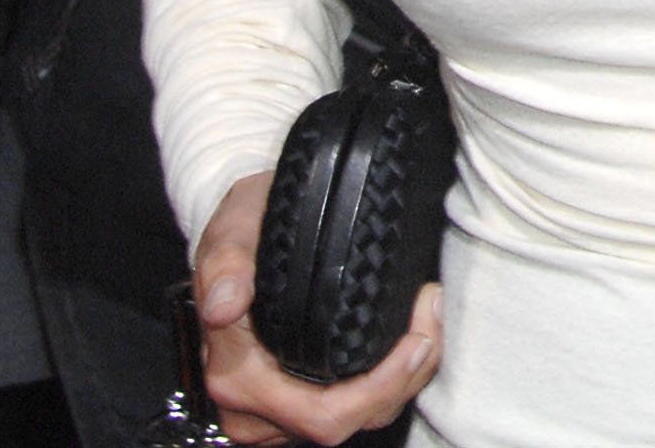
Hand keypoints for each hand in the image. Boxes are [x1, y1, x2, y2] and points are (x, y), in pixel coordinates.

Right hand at [194, 172, 441, 445]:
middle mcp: (253, 406)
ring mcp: (276, 409)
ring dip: (403, 379)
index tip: (416, 337)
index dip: (379, 388)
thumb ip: (226, 264)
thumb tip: (224, 303)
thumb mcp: (230, 231)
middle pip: (347, 422)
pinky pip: (353, 407)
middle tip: (430, 318)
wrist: (240, 234)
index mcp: (236, 376)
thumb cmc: (240, 232)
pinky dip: (389, 379)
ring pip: (357, 418)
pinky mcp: (297, 399)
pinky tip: (409, 339)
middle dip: (403, 378)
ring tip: (428, 322)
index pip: (322, 414)